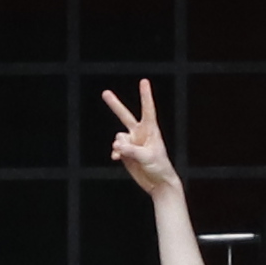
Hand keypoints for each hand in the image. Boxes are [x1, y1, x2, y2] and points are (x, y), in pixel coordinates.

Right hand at [101, 79, 178, 200]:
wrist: (158, 183)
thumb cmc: (160, 167)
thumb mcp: (147, 157)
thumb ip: (131, 150)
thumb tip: (116, 146)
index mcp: (151, 130)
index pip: (147, 109)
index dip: (145, 95)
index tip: (144, 81)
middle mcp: (140, 133)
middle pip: (125, 116)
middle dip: (114, 105)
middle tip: (105, 93)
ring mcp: (132, 143)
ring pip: (118, 138)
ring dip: (120, 146)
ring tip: (126, 154)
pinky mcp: (126, 153)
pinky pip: (115, 149)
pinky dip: (115, 153)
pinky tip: (116, 158)